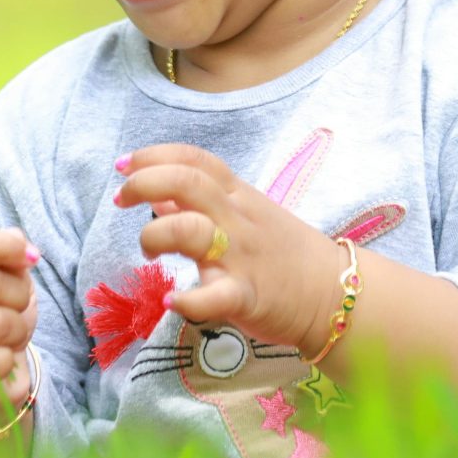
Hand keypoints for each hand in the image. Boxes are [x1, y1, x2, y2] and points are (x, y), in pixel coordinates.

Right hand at [0, 227, 39, 411]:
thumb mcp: (2, 284)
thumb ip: (8, 259)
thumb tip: (17, 238)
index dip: (2, 245)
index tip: (30, 257)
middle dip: (19, 294)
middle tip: (18, 307)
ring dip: (16, 330)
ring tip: (8, 338)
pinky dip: (7, 361)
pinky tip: (0, 361)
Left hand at [113, 145, 345, 350]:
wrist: (337, 294)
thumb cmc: (286, 255)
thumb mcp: (247, 216)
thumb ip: (202, 203)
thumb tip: (157, 193)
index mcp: (240, 196)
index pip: (195, 160)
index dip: (155, 155)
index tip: (124, 164)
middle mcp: (237, 219)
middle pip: (188, 183)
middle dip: (144, 182)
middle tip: (120, 198)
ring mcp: (241, 257)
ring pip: (190, 230)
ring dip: (155, 236)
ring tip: (150, 254)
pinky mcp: (247, 296)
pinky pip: (214, 295)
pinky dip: (188, 300)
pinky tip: (172, 302)